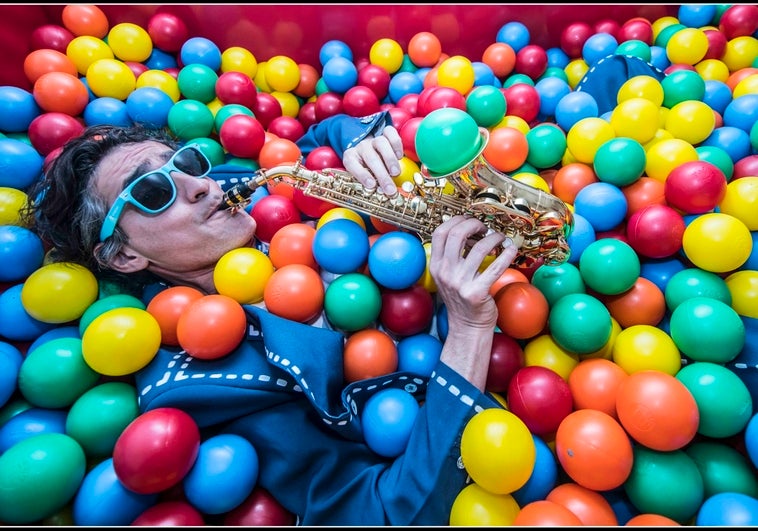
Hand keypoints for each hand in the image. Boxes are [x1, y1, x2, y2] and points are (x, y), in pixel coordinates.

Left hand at [342, 125, 402, 195]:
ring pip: (381, 144)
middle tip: (390, 188)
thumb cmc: (366, 167)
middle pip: (370, 157)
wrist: (368, 148)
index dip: (361, 174)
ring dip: (390, 159)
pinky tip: (400, 156)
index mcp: (350, 157)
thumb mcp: (363, 176)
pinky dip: (396, 144)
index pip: (351, 163)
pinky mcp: (384, 133)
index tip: (371, 185)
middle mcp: (361, 147)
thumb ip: (369, 183)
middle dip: (381, 174)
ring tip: (396, 173)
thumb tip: (381, 193)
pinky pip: (390, 133)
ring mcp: (373, 139)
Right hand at [429, 216, 517, 331]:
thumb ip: (452, 256)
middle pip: (457, 234)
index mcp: (437, 266)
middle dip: (475, 224)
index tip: (469, 221)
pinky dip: (507, 254)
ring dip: (494, 237)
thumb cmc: (461, 298)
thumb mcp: (448, 276)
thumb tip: (467, 230)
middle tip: (485, 228)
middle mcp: (445, 272)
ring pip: (480, 247)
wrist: (467, 326)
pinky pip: (496, 267)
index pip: (440, 233)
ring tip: (500, 238)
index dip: (456, 221)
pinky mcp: (477, 292)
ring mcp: (460, 283)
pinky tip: (511, 249)